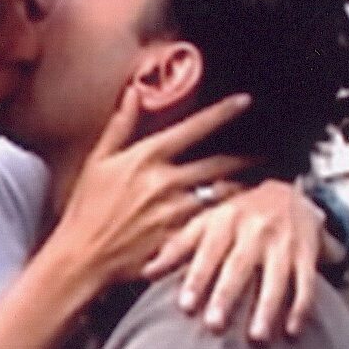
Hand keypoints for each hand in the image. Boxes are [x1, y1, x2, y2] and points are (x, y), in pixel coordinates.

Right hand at [41, 87, 251, 289]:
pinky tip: (242, 219)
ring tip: (260, 187)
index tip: (245, 101)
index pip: (194, 128)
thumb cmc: (87, 208)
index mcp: (147, 157)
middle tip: (267, 154)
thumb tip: (133, 91)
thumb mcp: (99, 161)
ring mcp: (175, 212)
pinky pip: (212, 225)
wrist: (81, 257)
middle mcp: (165, 182)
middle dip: (246, 159)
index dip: (223, 112)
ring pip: (222, 196)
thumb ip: (120, 125)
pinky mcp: (180, 240)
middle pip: (219, 164)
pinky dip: (227, 219)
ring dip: (242, 190)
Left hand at [145, 179, 324, 339]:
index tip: (186, 306)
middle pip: (240, 265)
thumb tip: (147, 273)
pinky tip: (292, 330)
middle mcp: (255, 230)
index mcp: (226, 220)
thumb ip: (178, 246)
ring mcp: (283, 243)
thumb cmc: (240, 213)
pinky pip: (306, 282)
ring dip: (267, 308)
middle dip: (227, 295)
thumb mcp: (208, 220)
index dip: (197, 278)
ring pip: (277, 277)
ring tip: (257, 337)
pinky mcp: (307, 254)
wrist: (290, 192)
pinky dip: (301, 307)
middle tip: (215, 326)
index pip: (209, 250)